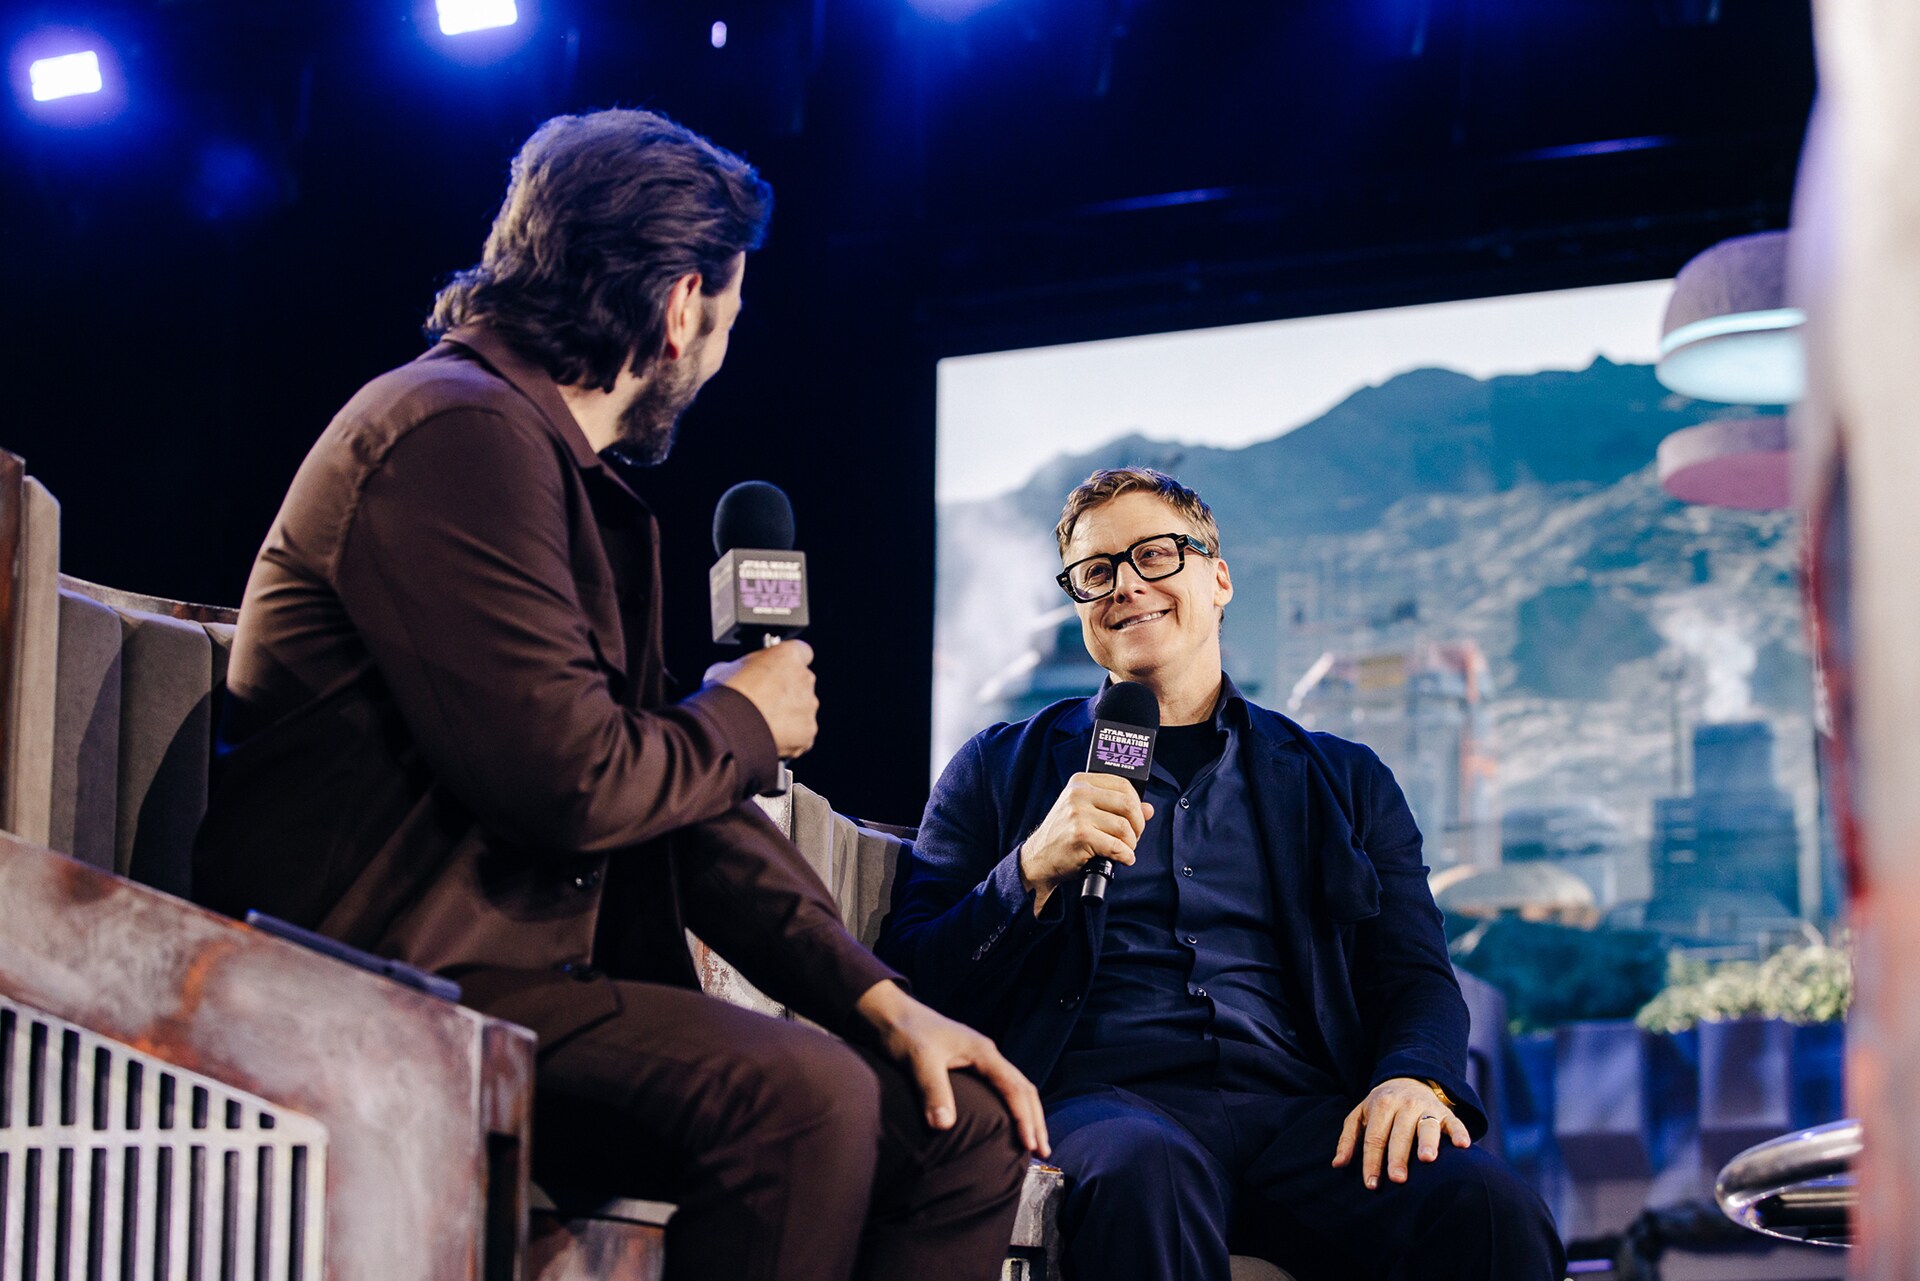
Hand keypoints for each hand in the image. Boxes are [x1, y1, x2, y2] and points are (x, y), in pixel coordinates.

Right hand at [705, 640, 817, 758]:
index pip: (801, 652)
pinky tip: (770, 734)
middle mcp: (805, 677)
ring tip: (764, 721)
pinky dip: (791, 735)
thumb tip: (731, 673)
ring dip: (789, 713)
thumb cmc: (728, 694)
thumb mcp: (724, 668)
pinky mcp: (808, 729)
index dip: (786, 663)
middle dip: (787, 691)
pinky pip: (803, 731)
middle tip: (764, 701)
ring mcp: (809, 705)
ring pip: (803, 708)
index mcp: (789, 655)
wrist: (730, 727)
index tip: (775, 671)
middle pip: (802, 682)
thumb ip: (740, 667)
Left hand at [856, 980, 1049, 1158]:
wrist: (889, 1012)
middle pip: (1023, 1088)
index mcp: (983, 1052)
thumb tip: (945, 1126)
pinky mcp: (968, 1064)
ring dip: (1026, 1114)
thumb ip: (933, 1091)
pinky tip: (1007, 1123)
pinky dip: (1011, 1106)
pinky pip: (1000, 1087)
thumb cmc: (904, 1033)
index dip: (1024, 1118)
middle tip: (1042, 1151)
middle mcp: (987, 1054)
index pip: (1014, 1088)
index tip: (1030, 1144)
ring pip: (1015, 1087)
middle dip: (1035, 1120)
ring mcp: (979, 1058)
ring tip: (1033, 1142)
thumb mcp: (919, 1061)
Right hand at [1017, 773, 1153, 913]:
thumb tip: (1148, 809)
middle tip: (1134, 837)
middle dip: (1138, 825)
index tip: (1136, 819)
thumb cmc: (1065, 836)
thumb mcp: (1087, 814)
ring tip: (1125, 849)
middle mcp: (1078, 794)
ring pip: (1124, 827)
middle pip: (1128, 804)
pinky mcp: (1080, 836)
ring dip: (1131, 843)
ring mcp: (1077, 814)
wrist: (1039, 858)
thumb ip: (1116, 807)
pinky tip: (1123, 859)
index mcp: (1081, 782)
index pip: (1123, 784)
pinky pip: (1116, 846)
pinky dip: (1125, 856)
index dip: (1137, 804)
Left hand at [1331, 1077, 1470, 1188]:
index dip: (1372, 1161)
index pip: (1375, 1137)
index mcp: (1381, 1105)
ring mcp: (1426, 1107)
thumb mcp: (1360, 1116)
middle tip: (1397, 1179)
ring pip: (1426, 1126)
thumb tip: (1337, 1164)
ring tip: (1427, 1159)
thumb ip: (1348, 1139)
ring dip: (1428, 1142)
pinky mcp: (1445, 1112)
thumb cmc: (1381, 1107)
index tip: (1371, 1184)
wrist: (1408, 1080)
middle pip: (1400, 1134)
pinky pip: (1454, 1122)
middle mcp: (1404, 1105)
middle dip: (1398, 1157)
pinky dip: (1459, 1132)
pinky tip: (1463, 1146)